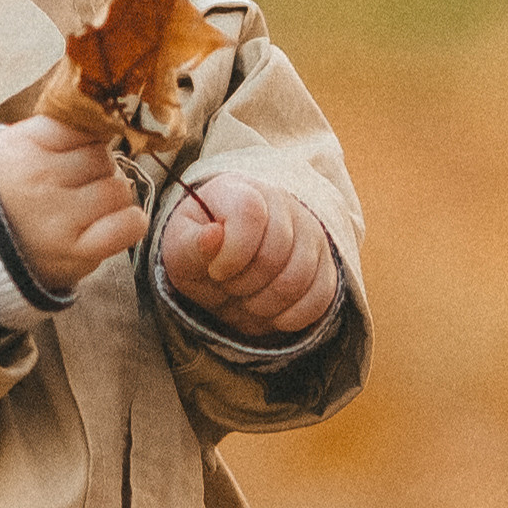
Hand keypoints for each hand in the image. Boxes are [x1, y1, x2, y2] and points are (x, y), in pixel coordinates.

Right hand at [0, 117, 147, 294]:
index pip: (84, 124)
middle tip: (77, 186)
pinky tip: (112, 222)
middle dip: (97, 169)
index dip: (87, 139)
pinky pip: (128, 225)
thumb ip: (56, 128)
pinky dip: (129, 222)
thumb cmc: (5, 189)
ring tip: (88, 207)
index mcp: (23, 145)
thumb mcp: (13, 145)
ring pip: (119, 189)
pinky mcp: (76, 250)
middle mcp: (40, 177)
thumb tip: (106, 114)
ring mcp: (59, 216)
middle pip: (103, 157)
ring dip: (111, 197)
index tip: (76, 153)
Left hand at [159, 173, 336, 340]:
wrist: (227, 259)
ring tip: (245, 301)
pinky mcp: (327, 263)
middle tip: (227, 287)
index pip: (250, 213)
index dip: (232, 252)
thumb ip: (189, 244)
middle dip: (243, 285)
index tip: (216, 271)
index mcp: (241, 190)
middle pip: (274, 254)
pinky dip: (291, 316)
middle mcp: (283, 204)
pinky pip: (321, 297)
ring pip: (298, 279)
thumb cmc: (201, 251)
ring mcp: (310, 232)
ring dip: (264, 305)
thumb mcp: (180, 248)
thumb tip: (213, 237)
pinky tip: (270, 314)